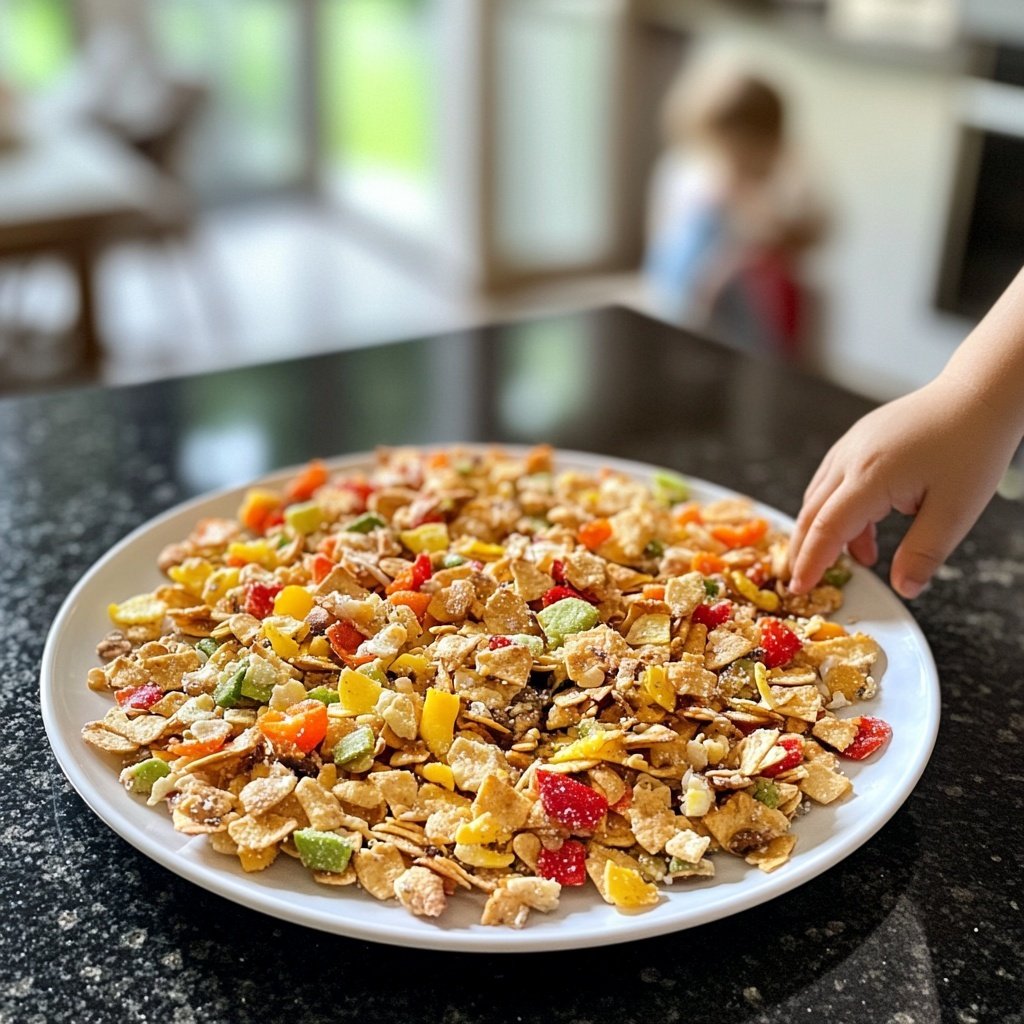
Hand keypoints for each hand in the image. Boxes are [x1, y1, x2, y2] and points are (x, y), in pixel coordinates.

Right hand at [788, 376, 1016, 598]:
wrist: (978, 395)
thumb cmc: (971, 447)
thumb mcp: (956, 511)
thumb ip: (924, 553)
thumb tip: (904, 588)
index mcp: (870, 477)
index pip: (826, 528)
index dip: (811, 561)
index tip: (800, 588)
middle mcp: (850, 459)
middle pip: (810, 512)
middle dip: (803, 549)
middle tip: (804, 579)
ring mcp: (850, 446)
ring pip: (819, 496)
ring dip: (826, 530)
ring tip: (860, 557)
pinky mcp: (858, 440)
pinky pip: (833, 480)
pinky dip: (837, 509)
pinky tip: (865, 524)